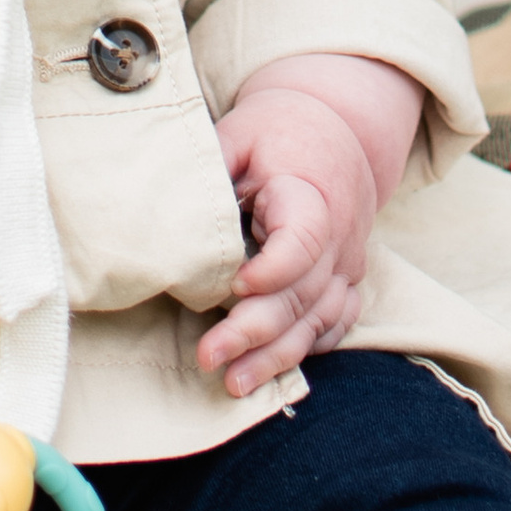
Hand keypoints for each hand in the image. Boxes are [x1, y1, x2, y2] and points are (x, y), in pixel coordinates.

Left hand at [197, 54, 424, 398]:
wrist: (336, 126)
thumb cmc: (276, 131)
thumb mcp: (239, 132)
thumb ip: (209, 163)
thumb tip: (164, 198)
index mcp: (310, 193)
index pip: (303, 240)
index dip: (273, 269)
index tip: (234, 285)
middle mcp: (339, 235)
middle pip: (303, 292)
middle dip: (255, 330)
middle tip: (209, 357)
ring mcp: (346, 262)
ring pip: (319, 319)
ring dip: (278, 356)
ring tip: (234, 384)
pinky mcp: (346, 278)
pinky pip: (335, 324)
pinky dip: (306, 350)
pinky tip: (272, 372)